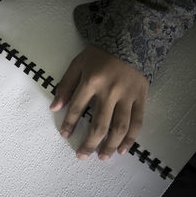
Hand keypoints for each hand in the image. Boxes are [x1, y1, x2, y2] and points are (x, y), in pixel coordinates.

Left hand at [50, 45, 148, 160]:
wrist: (129, 39)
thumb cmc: (99, 53)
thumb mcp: (77, 64)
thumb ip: (65, 86)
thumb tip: (54, 107)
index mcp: (91, 81)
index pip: (77, 109)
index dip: (69, 124)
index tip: (65, 136)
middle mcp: (110, 91)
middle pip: (99, 125)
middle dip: (89, 144)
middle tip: (82, 156)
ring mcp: (127, 96)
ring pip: (119, 127)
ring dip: (110, 145)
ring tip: (103, 157)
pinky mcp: (141, 97)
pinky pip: (137, 122)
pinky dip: (131, 138)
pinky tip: (123, 149)